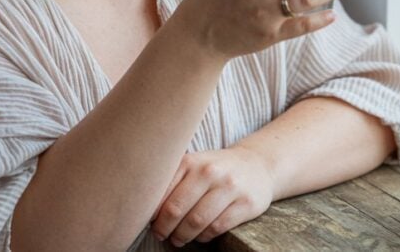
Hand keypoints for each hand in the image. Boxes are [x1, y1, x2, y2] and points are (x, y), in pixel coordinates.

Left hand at [150, 147, 273, 245]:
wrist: (256, 164)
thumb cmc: (215, 169)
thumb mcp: (193, 166)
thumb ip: (171, 181)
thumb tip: (143, 211)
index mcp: (192, 161)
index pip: (161, 193)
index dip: (151, 213)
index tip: (150, 221)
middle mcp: (210, 171)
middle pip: (176, 210)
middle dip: (164, 229)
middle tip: (162, 234)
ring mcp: (230, 186)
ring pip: (196, 222)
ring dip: (182, 236)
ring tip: (179, 238)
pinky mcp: (246, 203)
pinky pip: (217, 228)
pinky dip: (204, 237)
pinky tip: (201, 234)